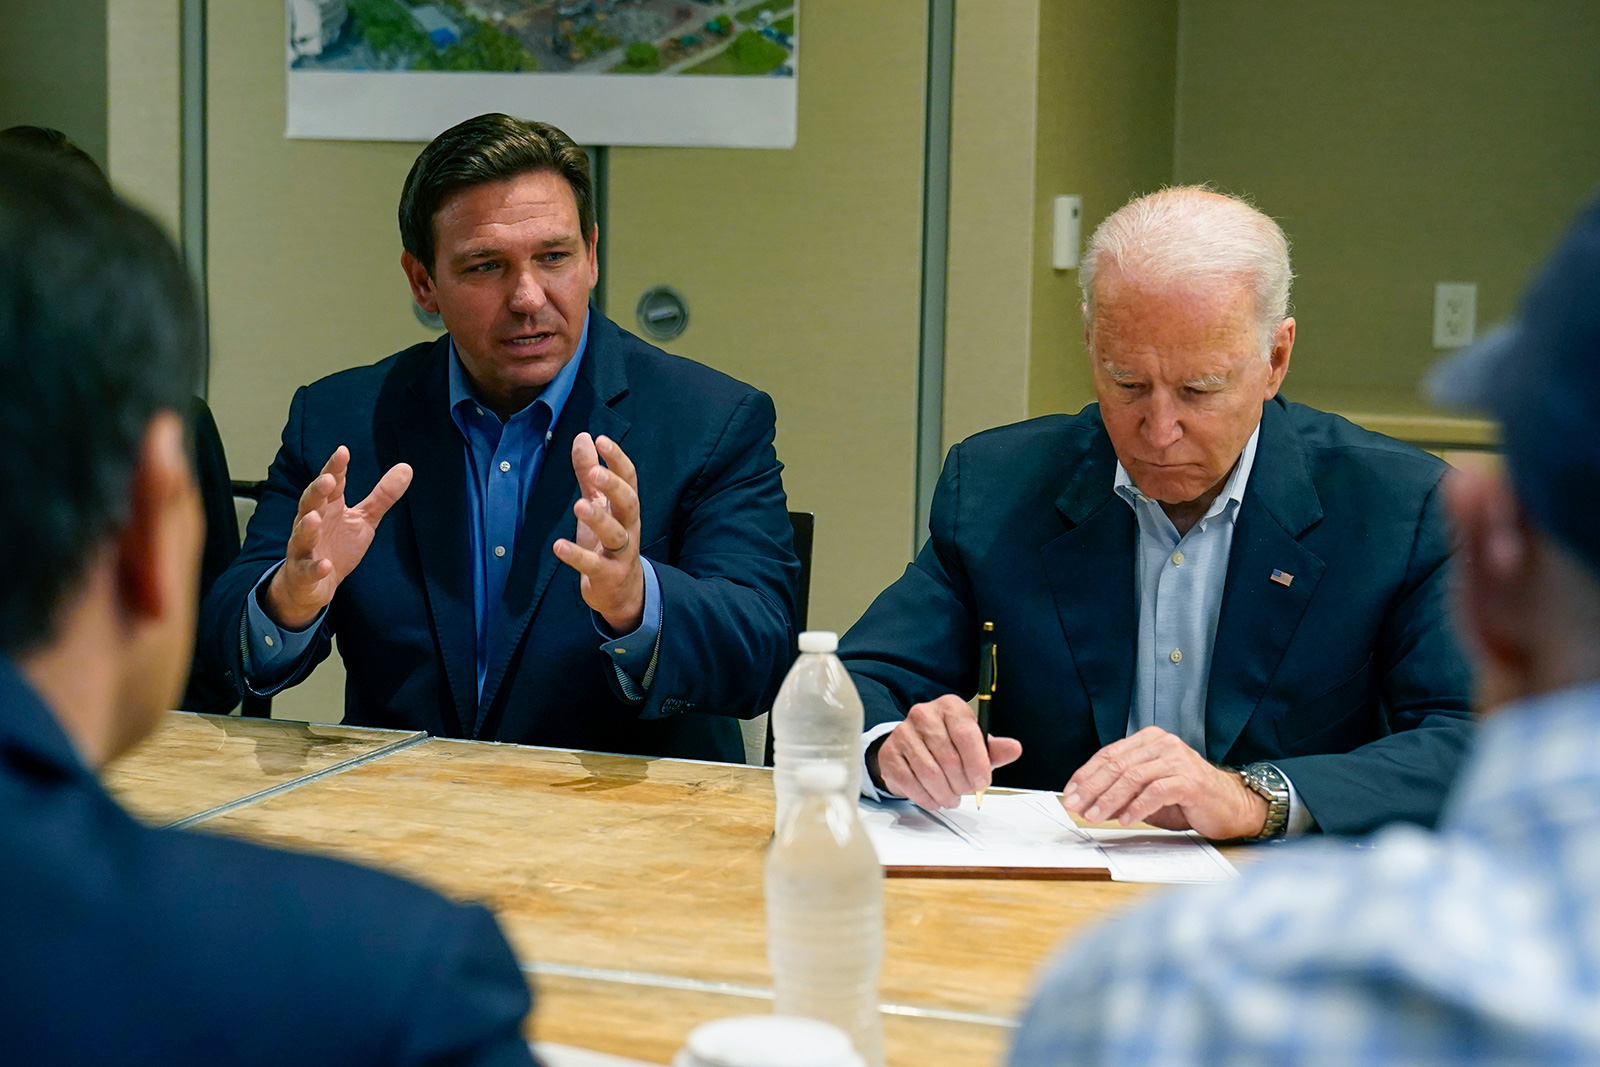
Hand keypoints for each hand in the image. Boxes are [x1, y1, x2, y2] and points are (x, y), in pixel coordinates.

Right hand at [265, 446, 412, 630]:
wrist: (312, 585)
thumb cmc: (337, 546)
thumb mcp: (363, 519)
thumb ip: (382, 496)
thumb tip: (407, 468)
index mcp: (328, 508)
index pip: (331, 484)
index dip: (335, 469)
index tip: (343, 451)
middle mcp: (312, 523)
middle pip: (310, 503)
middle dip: (317, 492)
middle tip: (328, 480)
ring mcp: (305, 548)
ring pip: (302, 534)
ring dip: (307, 527)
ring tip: (314, 517)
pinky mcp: (303, 573)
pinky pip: (308, 570)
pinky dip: (316, 568)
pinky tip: (325, 565)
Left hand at [554, 433, 644, 631]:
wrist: (621, 591)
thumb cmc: (606, 542)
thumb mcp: (598, 505)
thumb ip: (589, 472)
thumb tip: (584, 437)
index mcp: (625, 508)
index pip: (629, 479)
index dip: (617, 460)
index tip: (602, 440)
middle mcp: (628, 527)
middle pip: (629, 503)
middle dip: (614, 487)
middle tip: (595, 473)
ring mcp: (620, 553)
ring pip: (615, 534)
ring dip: (598, 519)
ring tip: (579, 506)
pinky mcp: (607, 575)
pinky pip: (593, 565)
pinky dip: (576, 556)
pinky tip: (559, 546)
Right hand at [874, 694, 1022, 809]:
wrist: (911, 747)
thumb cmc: (948, 744)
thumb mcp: (974, 745)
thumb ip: (994, 749)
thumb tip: (1013, 749)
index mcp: (950, 707)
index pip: (966, 734)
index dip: (977, 763)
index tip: (982, 782)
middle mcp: (924, 714)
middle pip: (949, 758)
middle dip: (962, 783)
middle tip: (965, 791)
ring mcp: (903, 733)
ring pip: (930, 773)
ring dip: (945, 793)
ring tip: (952, 797)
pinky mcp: (890, 753)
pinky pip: (911, 782)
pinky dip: (926, 797)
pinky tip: (934, 798)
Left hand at [1060, 726, 1266, 839]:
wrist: (1230, 806)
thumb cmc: (1187, 799)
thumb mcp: (1147, 792)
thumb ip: (1122, 791)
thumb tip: (1087, 802)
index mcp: (1149, 740)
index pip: (1109, 754)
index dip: (1086, 774)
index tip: (1070, 793)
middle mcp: (1163, 744)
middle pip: (1117, 764)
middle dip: (1092, 787)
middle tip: (1075, 806)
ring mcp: (1177, 760)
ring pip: (1133, 777)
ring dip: (1109, 799)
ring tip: (1094, 816)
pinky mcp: (1189, 780)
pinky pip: (1156, 791)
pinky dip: (1137, 807)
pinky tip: (1125, 820)